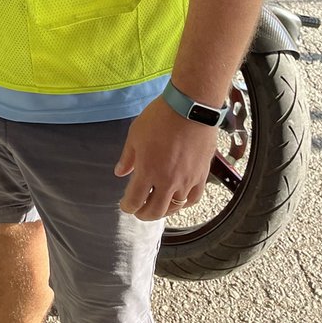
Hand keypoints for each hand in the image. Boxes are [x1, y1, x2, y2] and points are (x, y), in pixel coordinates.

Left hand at [114, 97, 215, 220]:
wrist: (190, 108)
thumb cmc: (159, 118)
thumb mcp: (135, 134)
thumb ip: (128, 157)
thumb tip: (119, 173)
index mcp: (147, 171)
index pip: (135, 201)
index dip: (127, 206)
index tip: (125, 205)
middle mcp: (167, 181)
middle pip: (155, 211)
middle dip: (143, 214)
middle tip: (138, 210)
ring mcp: (186, 181)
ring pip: (174, 208)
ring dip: (163, 210)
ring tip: (157, 206)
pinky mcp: (201, 176)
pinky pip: (192, 199)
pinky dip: (183, 203)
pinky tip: (178, 199)